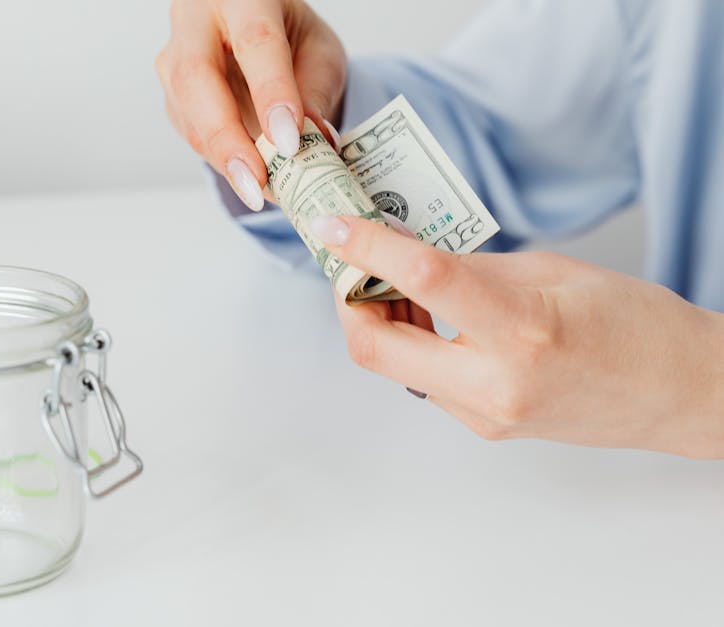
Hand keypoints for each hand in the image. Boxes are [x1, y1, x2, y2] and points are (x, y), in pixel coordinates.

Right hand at [156, 0, 345, 210]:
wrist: (260, 38)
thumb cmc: (292, 38)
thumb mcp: (320, 54)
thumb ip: (315, 92)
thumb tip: (315, 142)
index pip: (255, 43)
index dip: (271, 94)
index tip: (288, 142)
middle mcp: (195, 19)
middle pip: (197, 78)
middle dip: (228, 138)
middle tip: (257, 183)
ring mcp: (174, 57)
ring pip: (187, 113)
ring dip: (224, 159)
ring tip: (262, 192)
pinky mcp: (171, 95)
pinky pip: (191, 134)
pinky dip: (222, 161)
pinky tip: (250, 178)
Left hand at [310, 215, 723, 458]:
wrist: (677, 393)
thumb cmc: (633, 324)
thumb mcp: (551, 271)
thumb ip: (472, 266)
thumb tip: (407, 255)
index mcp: (523, 333)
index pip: (424, 280)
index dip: (366, 248)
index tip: (334, 226)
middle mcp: (495, 386)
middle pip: (376, 349)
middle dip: (348, 301)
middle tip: (348, 261)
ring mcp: (485, 416)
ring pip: (395, 365)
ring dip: (379, 319)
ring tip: (392, 278)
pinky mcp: (483, 426)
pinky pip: (424, 379)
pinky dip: (412, 341)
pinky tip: (428, 313)